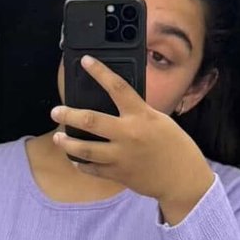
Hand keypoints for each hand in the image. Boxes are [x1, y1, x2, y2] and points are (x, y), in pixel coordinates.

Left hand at [51, 58, 213, 217]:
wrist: (182, 179)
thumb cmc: (175, 147)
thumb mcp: (159, 121)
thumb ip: (137, 113)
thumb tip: (117, 106)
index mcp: (141, 116)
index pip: (117, 87)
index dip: (100, 72)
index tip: (86, 61)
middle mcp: (128, 134)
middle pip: (91, 120)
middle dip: (69, 114)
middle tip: (56, 111)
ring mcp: (121, 156)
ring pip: (85, 149)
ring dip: (68, 143)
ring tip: (58, 137)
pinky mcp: (118, 174)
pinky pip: (93, 169)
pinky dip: (81, 164)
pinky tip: (75, 159)